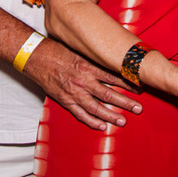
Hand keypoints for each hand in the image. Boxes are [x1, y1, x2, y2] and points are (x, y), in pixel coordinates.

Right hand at [24, 39, 142, 130]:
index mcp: (89, 66)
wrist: (37, 58)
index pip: (114, 77)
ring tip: (123, 121)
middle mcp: (83, 81)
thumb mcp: (81, 50)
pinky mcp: (65, 100)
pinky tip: (102, 126)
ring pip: (96, 107)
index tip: (140, 88)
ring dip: (111, 115)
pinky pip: (80, 114)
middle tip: (138, 109)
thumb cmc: (58, 51)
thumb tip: (113, 58)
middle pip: (108, 94)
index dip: (128, 84)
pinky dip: (92, 122)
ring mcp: (74, 93)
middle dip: (125, 102)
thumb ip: (96, 57)